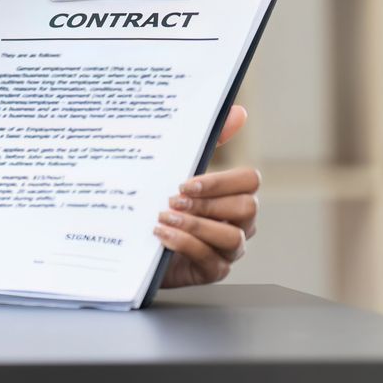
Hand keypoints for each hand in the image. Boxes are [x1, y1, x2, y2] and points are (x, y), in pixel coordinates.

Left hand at [157, 104, 259, 286]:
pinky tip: (161, 234)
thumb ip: (208, 142)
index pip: (250, 181)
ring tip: (164, 216)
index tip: (187, 182)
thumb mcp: (178, 169)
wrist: (132, 240)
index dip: (222, 181)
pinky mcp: (212, 271)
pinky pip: (212, 260)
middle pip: (247, 208)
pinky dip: (185, 244)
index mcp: (232, 193)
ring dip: (196, 225)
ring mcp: (228, 249)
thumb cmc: (161, 199)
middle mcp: (238, 221)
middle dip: (207, 203)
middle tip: (173, 200)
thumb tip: (239, 111)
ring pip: (232, 237)